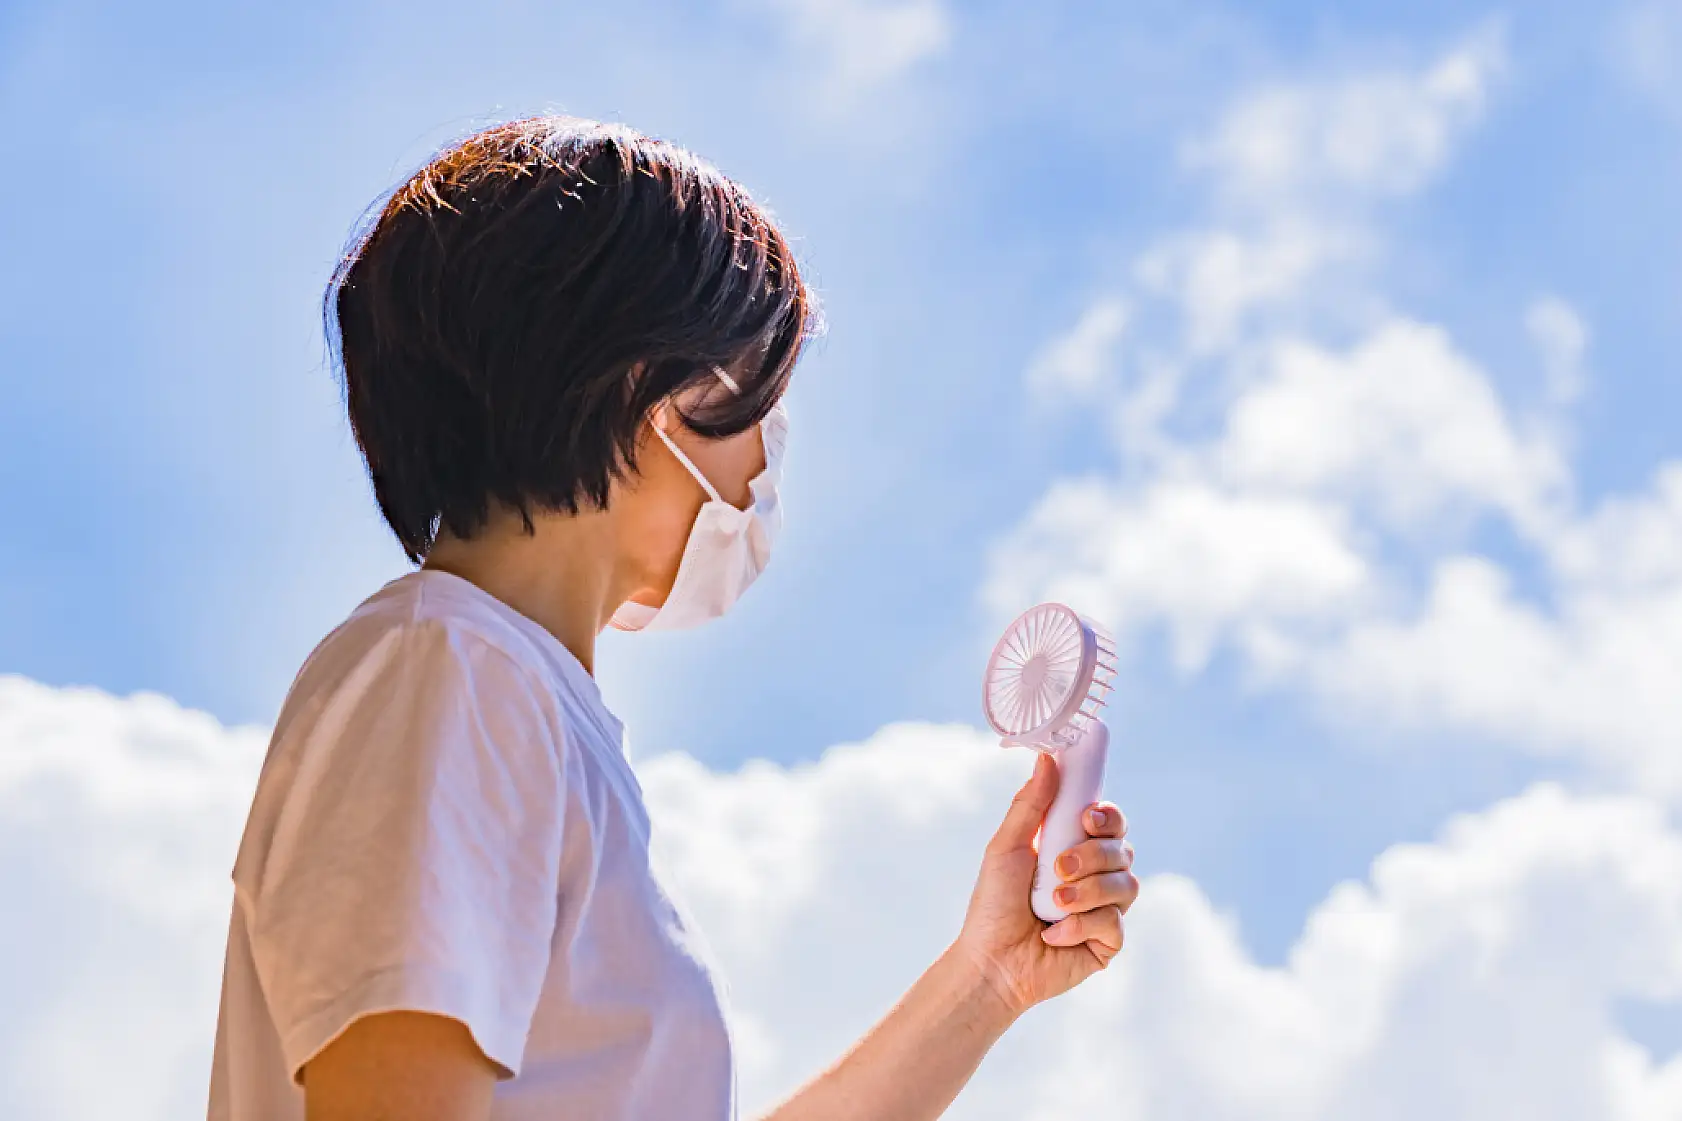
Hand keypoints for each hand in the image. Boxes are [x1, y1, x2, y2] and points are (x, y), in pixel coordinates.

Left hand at [951, 752, 1137, 1016]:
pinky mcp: (1108, 942)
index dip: (1109, 816)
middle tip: (1059, 868)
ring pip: (1126, 885)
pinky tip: (1054, 934)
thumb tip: (1047, 758)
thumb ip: (1030, 805)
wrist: (991, 960)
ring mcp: (1105, 909)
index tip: (1088, 818)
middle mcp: (1096, 875)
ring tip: (1054, 904)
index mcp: (1075, 847)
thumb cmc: (993, 904)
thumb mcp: (1007, 847)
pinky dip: (1081, 926)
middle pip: (1122, 850)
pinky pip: (1115, 923)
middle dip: (1092, 856)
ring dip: (1087, 892)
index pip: (1110, 822)